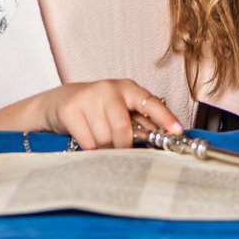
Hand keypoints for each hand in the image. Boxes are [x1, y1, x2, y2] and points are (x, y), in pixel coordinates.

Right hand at [39, 79, 183, 149]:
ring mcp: (88, 97)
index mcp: (128, 88)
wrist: (61, 101)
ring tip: (100, 140)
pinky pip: (87, 142)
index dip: (165, 118)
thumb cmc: (99, 109)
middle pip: (122, 127)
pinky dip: (90, 149)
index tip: (178, 131)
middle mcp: (109, 88)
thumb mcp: (121, 109)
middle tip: (121, 150)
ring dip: (105, 148)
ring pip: (104, 138)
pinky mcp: (70, 109)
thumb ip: (141, 122)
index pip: (150, 102)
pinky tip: (87, 140)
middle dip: (123, 145)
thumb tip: (163, 138)